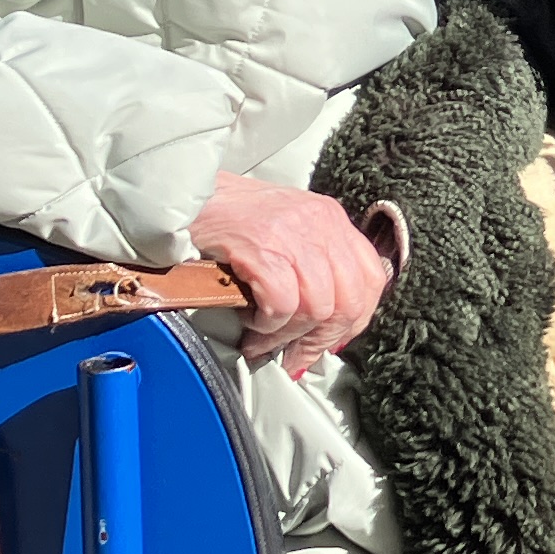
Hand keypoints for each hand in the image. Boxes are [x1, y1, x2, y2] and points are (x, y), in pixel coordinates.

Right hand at [190, 175, 390, 374]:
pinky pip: (282, 305)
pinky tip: (249, 322)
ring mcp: (292, 234)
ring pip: (317, 308)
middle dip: (322, 340)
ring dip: (288, 336)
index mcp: (330, 218)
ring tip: (263, 341)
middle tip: (296, 359)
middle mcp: (319, 222)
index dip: (355, 320)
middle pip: (349, 300)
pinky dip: (267, 325)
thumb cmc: (229, 218)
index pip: (371, 277)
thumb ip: (312, 268)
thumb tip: (323, 327)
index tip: (331, 341)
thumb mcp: (285, 231)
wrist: (183, 194)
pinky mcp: (262, 247)